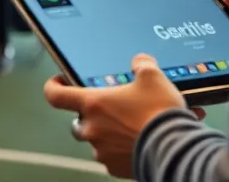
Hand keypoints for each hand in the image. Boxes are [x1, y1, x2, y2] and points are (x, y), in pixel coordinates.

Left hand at [44, 55, 204, 178]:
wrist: (175, 149)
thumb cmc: (158, 113)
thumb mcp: (153, 77)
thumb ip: (142, 64)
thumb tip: (140, 62)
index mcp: (93, 104)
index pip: (56, 95)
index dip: (53, 87)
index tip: (58, 83)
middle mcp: (92, 129)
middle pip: (78, 121)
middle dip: (90, 115)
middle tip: (110, 109)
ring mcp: (102, 151)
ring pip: (96, 140)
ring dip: (108, 133)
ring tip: (132, 125)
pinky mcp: (116, 168)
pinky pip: (112, 157)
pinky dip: (122, 149)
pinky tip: (141, 141)